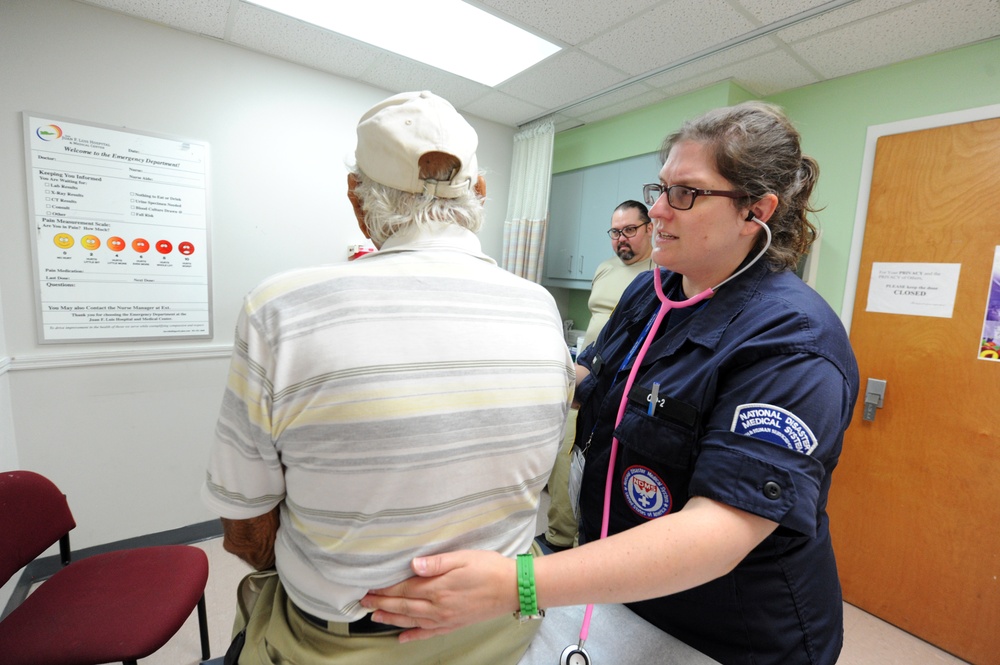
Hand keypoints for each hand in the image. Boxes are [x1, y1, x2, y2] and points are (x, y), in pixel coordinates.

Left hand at [361, 550, 516, 641]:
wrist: (512, 588)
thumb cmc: (489, 568)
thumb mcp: (463, 558)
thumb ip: (436, 563)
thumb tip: (412, 565)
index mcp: (438, 588)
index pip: (404, 590)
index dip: (385, 590)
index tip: (369, 589)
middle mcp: (438, 607)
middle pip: (403, 607)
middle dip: (382, 605)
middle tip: (363, 603)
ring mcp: (445, 618)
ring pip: (412, 621)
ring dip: (391, 620)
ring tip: (375, 618)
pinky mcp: (454, 624)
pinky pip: (428, 633)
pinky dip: (413, 636)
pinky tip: (402, 638)